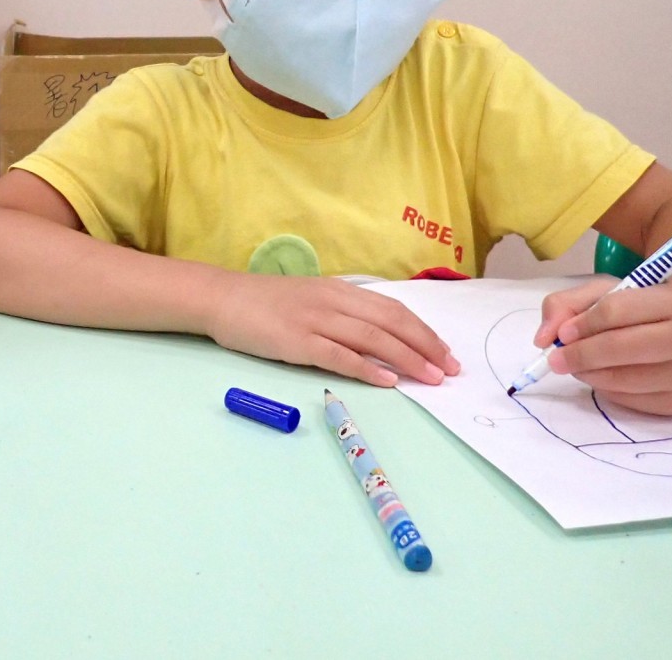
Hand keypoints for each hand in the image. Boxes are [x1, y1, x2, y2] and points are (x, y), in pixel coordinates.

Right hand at [206, 273, 459, 385]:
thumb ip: (341, 312)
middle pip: (391, 322)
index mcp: (339, 290)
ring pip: (373, 338)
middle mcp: (333, 301)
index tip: (446, 352)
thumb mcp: (310, 298)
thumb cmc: (264, 302)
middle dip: (426, 346)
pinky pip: (339, 355)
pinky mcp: (297, 341)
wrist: (222, 298)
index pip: (393, 309)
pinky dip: (367, 367)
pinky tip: (387, 380)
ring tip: (430, 378)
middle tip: (450, 370)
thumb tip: (377, 334)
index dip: (423, 331)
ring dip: (407, 359)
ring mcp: (315, 320)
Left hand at [538, 279, 671, 414]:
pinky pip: (629, 400)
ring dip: (588, 374)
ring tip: (576, 366)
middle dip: (579, 354)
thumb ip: (567, 305)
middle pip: (620, 347)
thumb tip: (542, 339)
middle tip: (554, 360)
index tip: (562, 334)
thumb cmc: (645, 313)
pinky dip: (605, 390)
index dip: (582, 323)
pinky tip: (603, 377)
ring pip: (622, 379)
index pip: (616, 310)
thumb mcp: (609, 294)